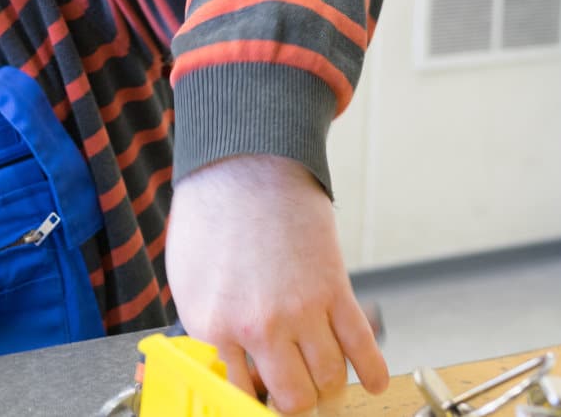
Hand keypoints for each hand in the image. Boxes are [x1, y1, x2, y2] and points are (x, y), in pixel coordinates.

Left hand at [166, 154, 388, 413]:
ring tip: (324, 386)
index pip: (240, 397)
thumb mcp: (189, 284)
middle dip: (297, 406)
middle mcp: (260, 326)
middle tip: (297, 401)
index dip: (255, 405)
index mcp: (214, 328)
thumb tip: (225, 371)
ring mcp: (302, 310)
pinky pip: (361, 345)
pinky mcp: (335, 289)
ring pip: (329, 380)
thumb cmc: (212, 219)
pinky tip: (371, 382)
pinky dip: (371, 371)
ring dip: (329, 389)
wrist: (245, 167)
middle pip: (293, 400)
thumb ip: (207, 333)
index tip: (262, 403)